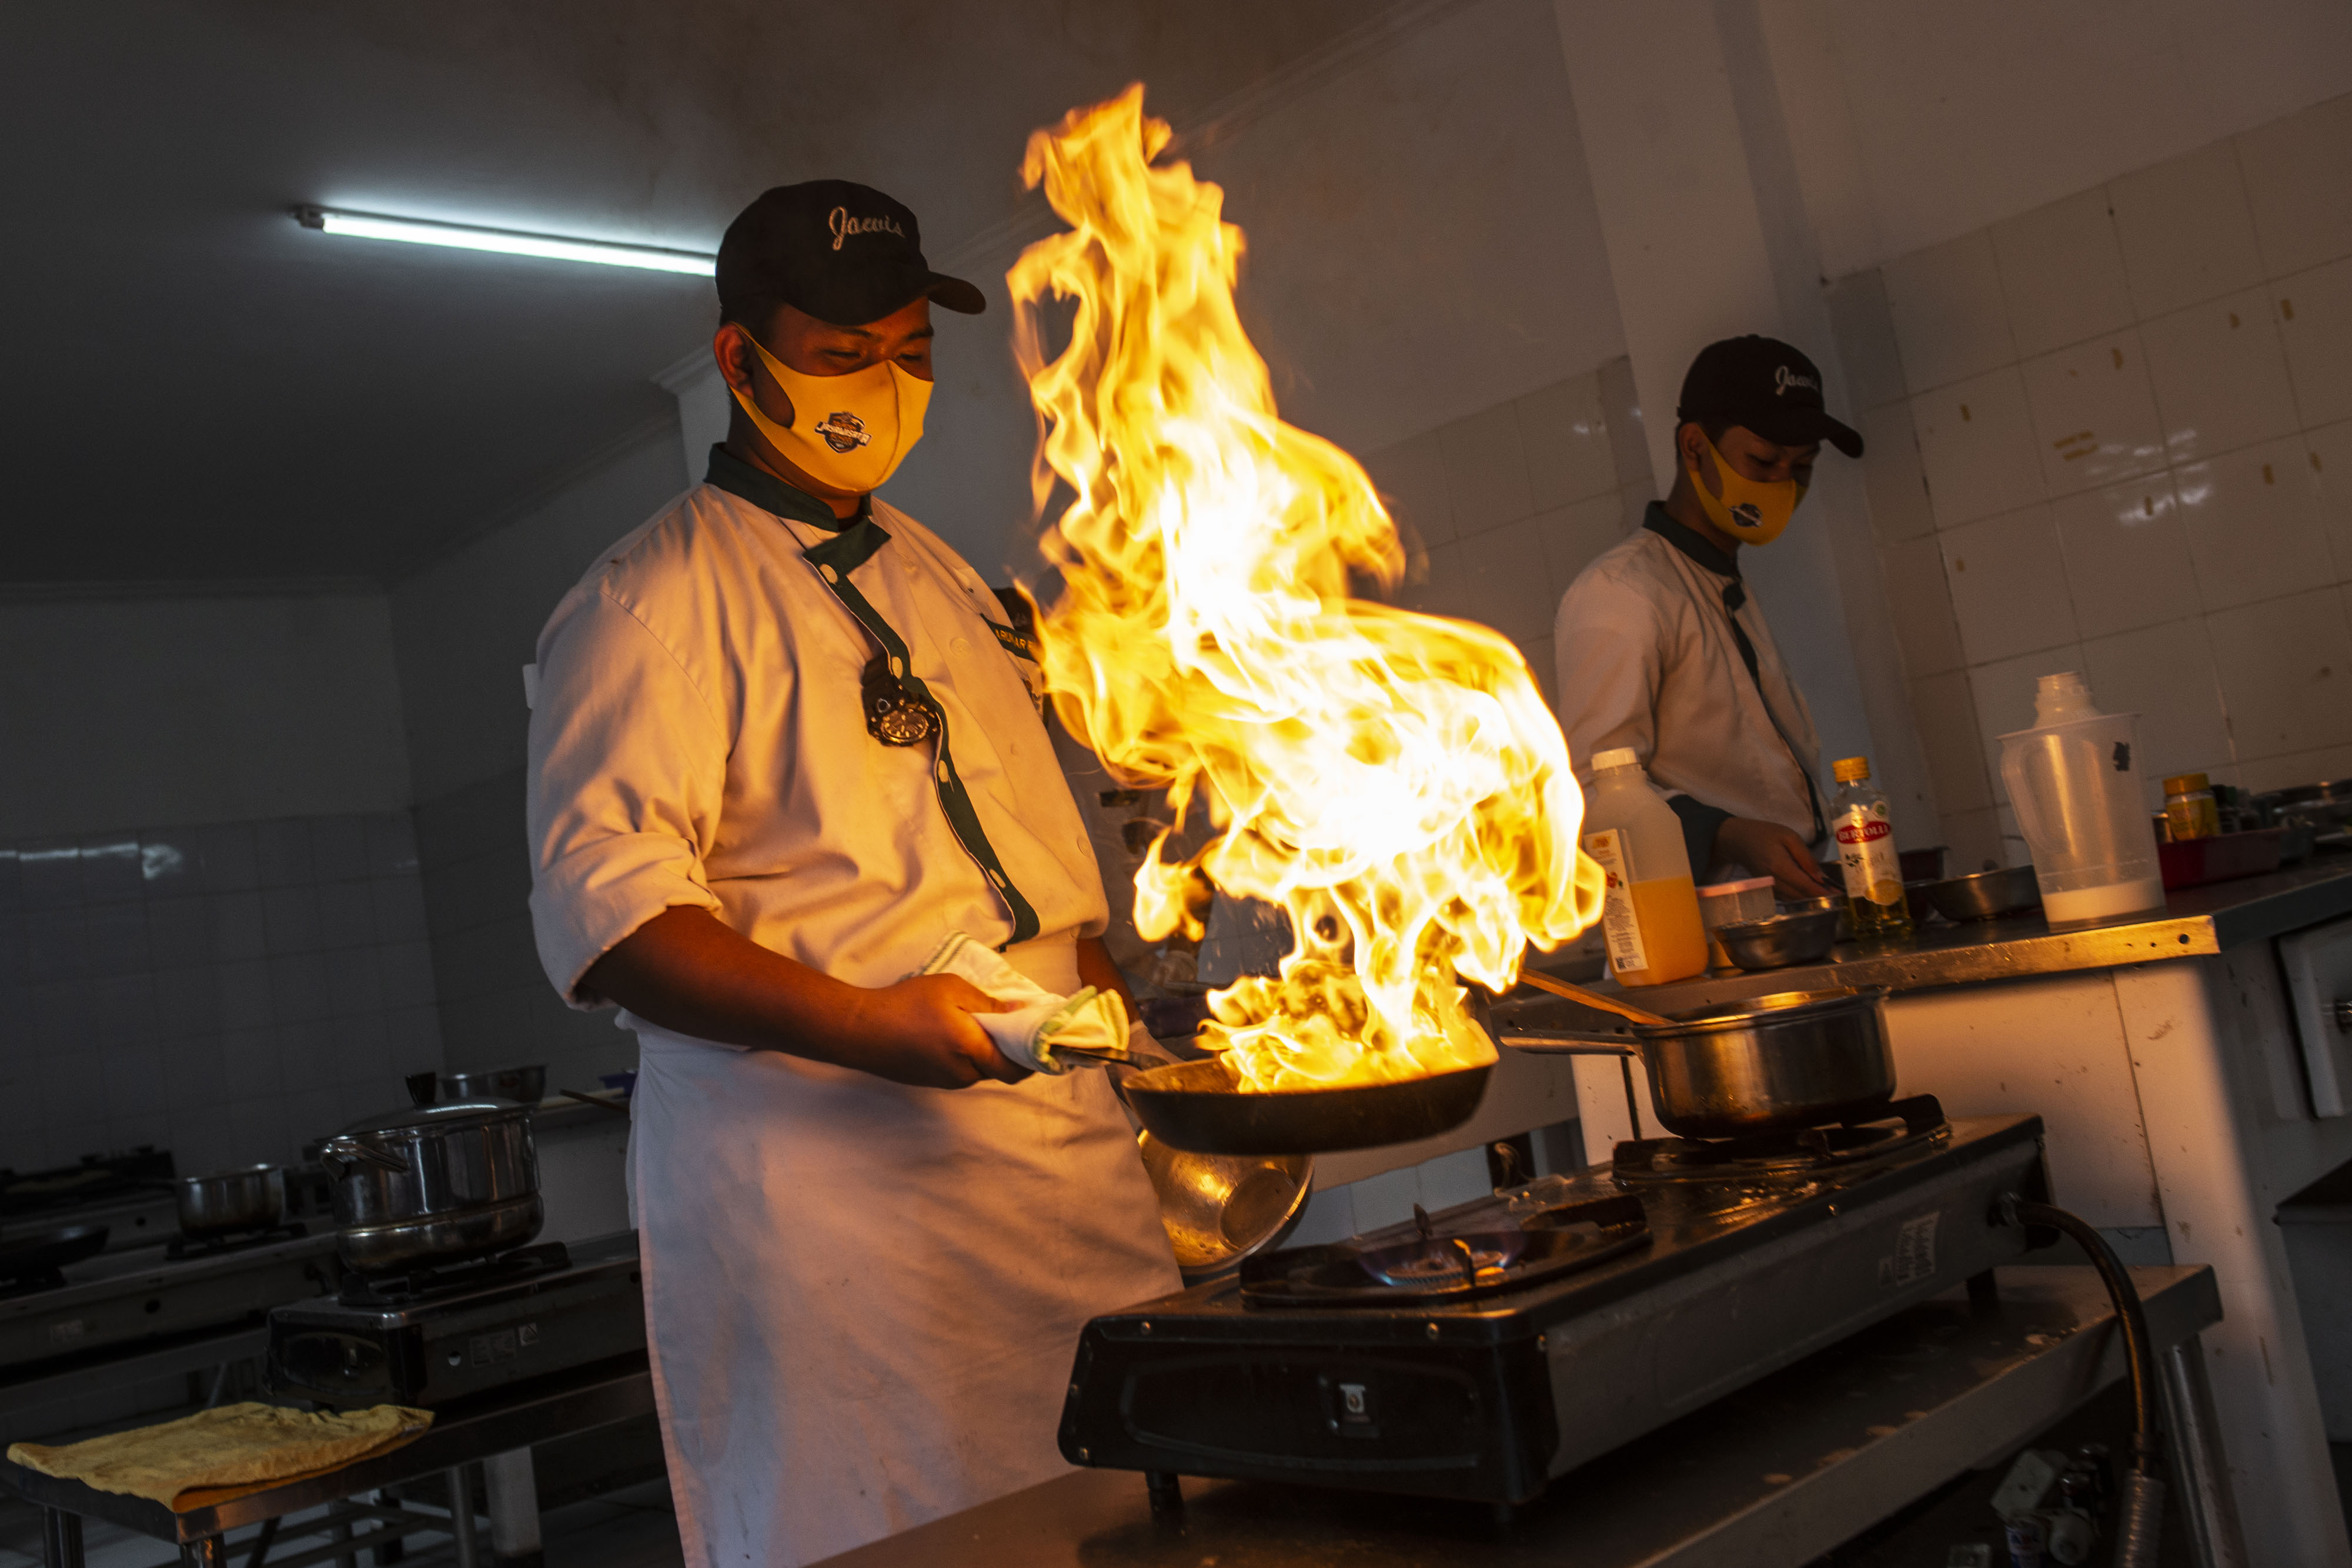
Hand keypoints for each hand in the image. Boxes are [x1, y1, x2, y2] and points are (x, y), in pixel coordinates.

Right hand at [842, 974, 1024, 1088]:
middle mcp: (962, 1074)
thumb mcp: (951, 989)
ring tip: (984, 1022)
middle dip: (1012, 1050)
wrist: (859, 1029)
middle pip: (1000, 1069)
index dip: (1035, 1057)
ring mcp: (945, 1082)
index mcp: (972, 1052)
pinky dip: (969, 1055)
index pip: (1016, 1068)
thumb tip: (1021, 1014)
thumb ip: (989, 1004)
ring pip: (980, 1069)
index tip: (1045, 1039)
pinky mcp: (930, 1081)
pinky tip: (959, 1032)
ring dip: (988, 1052)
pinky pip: (961, 1069)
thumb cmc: (906, 1004)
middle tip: (1016, 1024)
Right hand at [1716, 817, 1835, 900]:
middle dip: (1820, 896)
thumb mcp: (1789, 837)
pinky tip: (1810, 891)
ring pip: (1795, 900)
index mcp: (1780, 867)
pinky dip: (1800, 897)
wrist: (1738, 840)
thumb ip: (1806, 857)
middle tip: (1837, 893)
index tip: (1839, 895)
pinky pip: (1787, 898)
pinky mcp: (1767, 890)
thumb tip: (1821, 877)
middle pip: (1802, 895)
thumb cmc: (1765, 834)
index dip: (1823, 892)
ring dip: (1811, 898)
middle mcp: (1774, 882)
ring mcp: (1769, 888)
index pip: (1806, 885)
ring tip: (1827, 893)